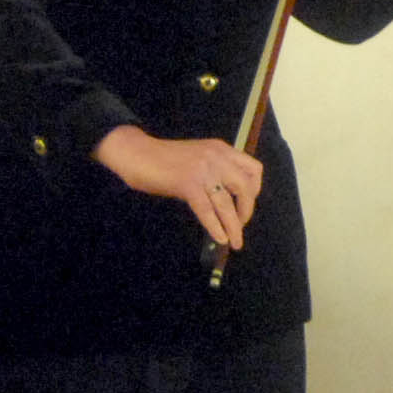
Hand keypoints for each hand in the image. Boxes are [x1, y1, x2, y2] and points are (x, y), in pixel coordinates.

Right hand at [97, 125, 266, 249]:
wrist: (137, 153)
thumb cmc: (164, 159)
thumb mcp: (198, 158)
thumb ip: (215, 171)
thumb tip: (229, 199)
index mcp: (221, 150)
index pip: (253, 169)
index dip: (255, 190)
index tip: (246, 204)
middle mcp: (216, 157)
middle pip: (246, 187)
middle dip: (247, 210)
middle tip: (241, 225)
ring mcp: (202, 170)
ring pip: (226, 203)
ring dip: (234, 226)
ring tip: (235, 242)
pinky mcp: (187, 183)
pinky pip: (207, 210)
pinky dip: (215, 227)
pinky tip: (220, 238)